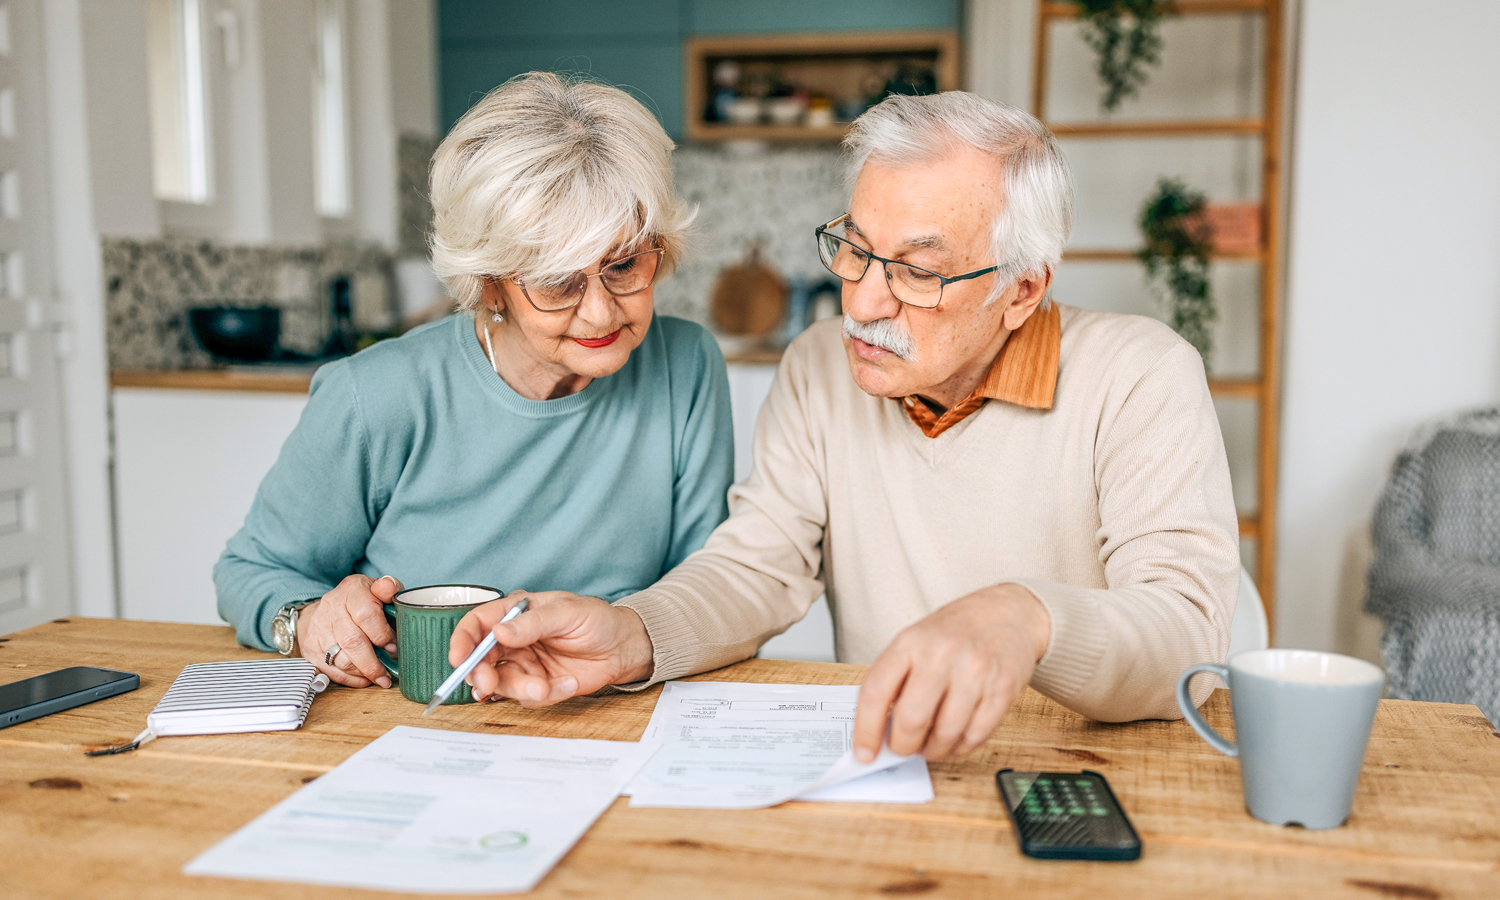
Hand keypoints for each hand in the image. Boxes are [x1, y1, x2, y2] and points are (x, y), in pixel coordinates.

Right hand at [295, 574, 402, 688]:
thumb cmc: (362, 600)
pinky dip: (350, 679)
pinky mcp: (310, 647)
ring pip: (341, 659)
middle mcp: (332, 607)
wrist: (328, 607)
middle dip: (372, 663)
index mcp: (352, 590)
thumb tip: (388, 587)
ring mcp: (318, 627)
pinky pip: (330, 670)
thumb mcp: (378, 589)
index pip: (365, 615)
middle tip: (387, 675)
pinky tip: (363, 679)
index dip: (382, 635)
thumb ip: (389, 587)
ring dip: (362, 672)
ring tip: (378, 677)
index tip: (394, 647)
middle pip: (352, 641)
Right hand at [448, 591, 653, 707]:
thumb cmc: (597, 619)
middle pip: (480, 660)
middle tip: (488, 684)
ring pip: (502, 684)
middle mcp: (513, 640)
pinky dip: (546, 694)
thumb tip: (497, 631)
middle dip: (482, 674)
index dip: (462, 641)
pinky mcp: (537, 685)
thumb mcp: (567, 613)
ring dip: (520, 688)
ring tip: (545, 686)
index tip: (458, 659)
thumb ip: (532, 623)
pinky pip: (528, 697)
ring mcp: (524, 664)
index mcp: (515, 613)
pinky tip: (568, 683)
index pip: (477, 624)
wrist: (623, 648)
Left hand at [852, 584, 1050, 762]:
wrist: (1008, 612)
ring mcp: (974, 672)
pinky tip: (955, 738)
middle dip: (903, 746)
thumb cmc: (955, 632)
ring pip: (945, 735)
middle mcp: (941, 655)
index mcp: (910, 642)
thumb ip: (895, 680)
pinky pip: (975, 736)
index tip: (863, 754)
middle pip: (911, 720)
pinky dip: (960, 747)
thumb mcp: (915, 640)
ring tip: (930, 744)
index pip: (876, 692)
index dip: (866, 730)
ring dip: (933, 750)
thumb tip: (879, 730)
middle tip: (903, 747)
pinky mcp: (1003, 689)